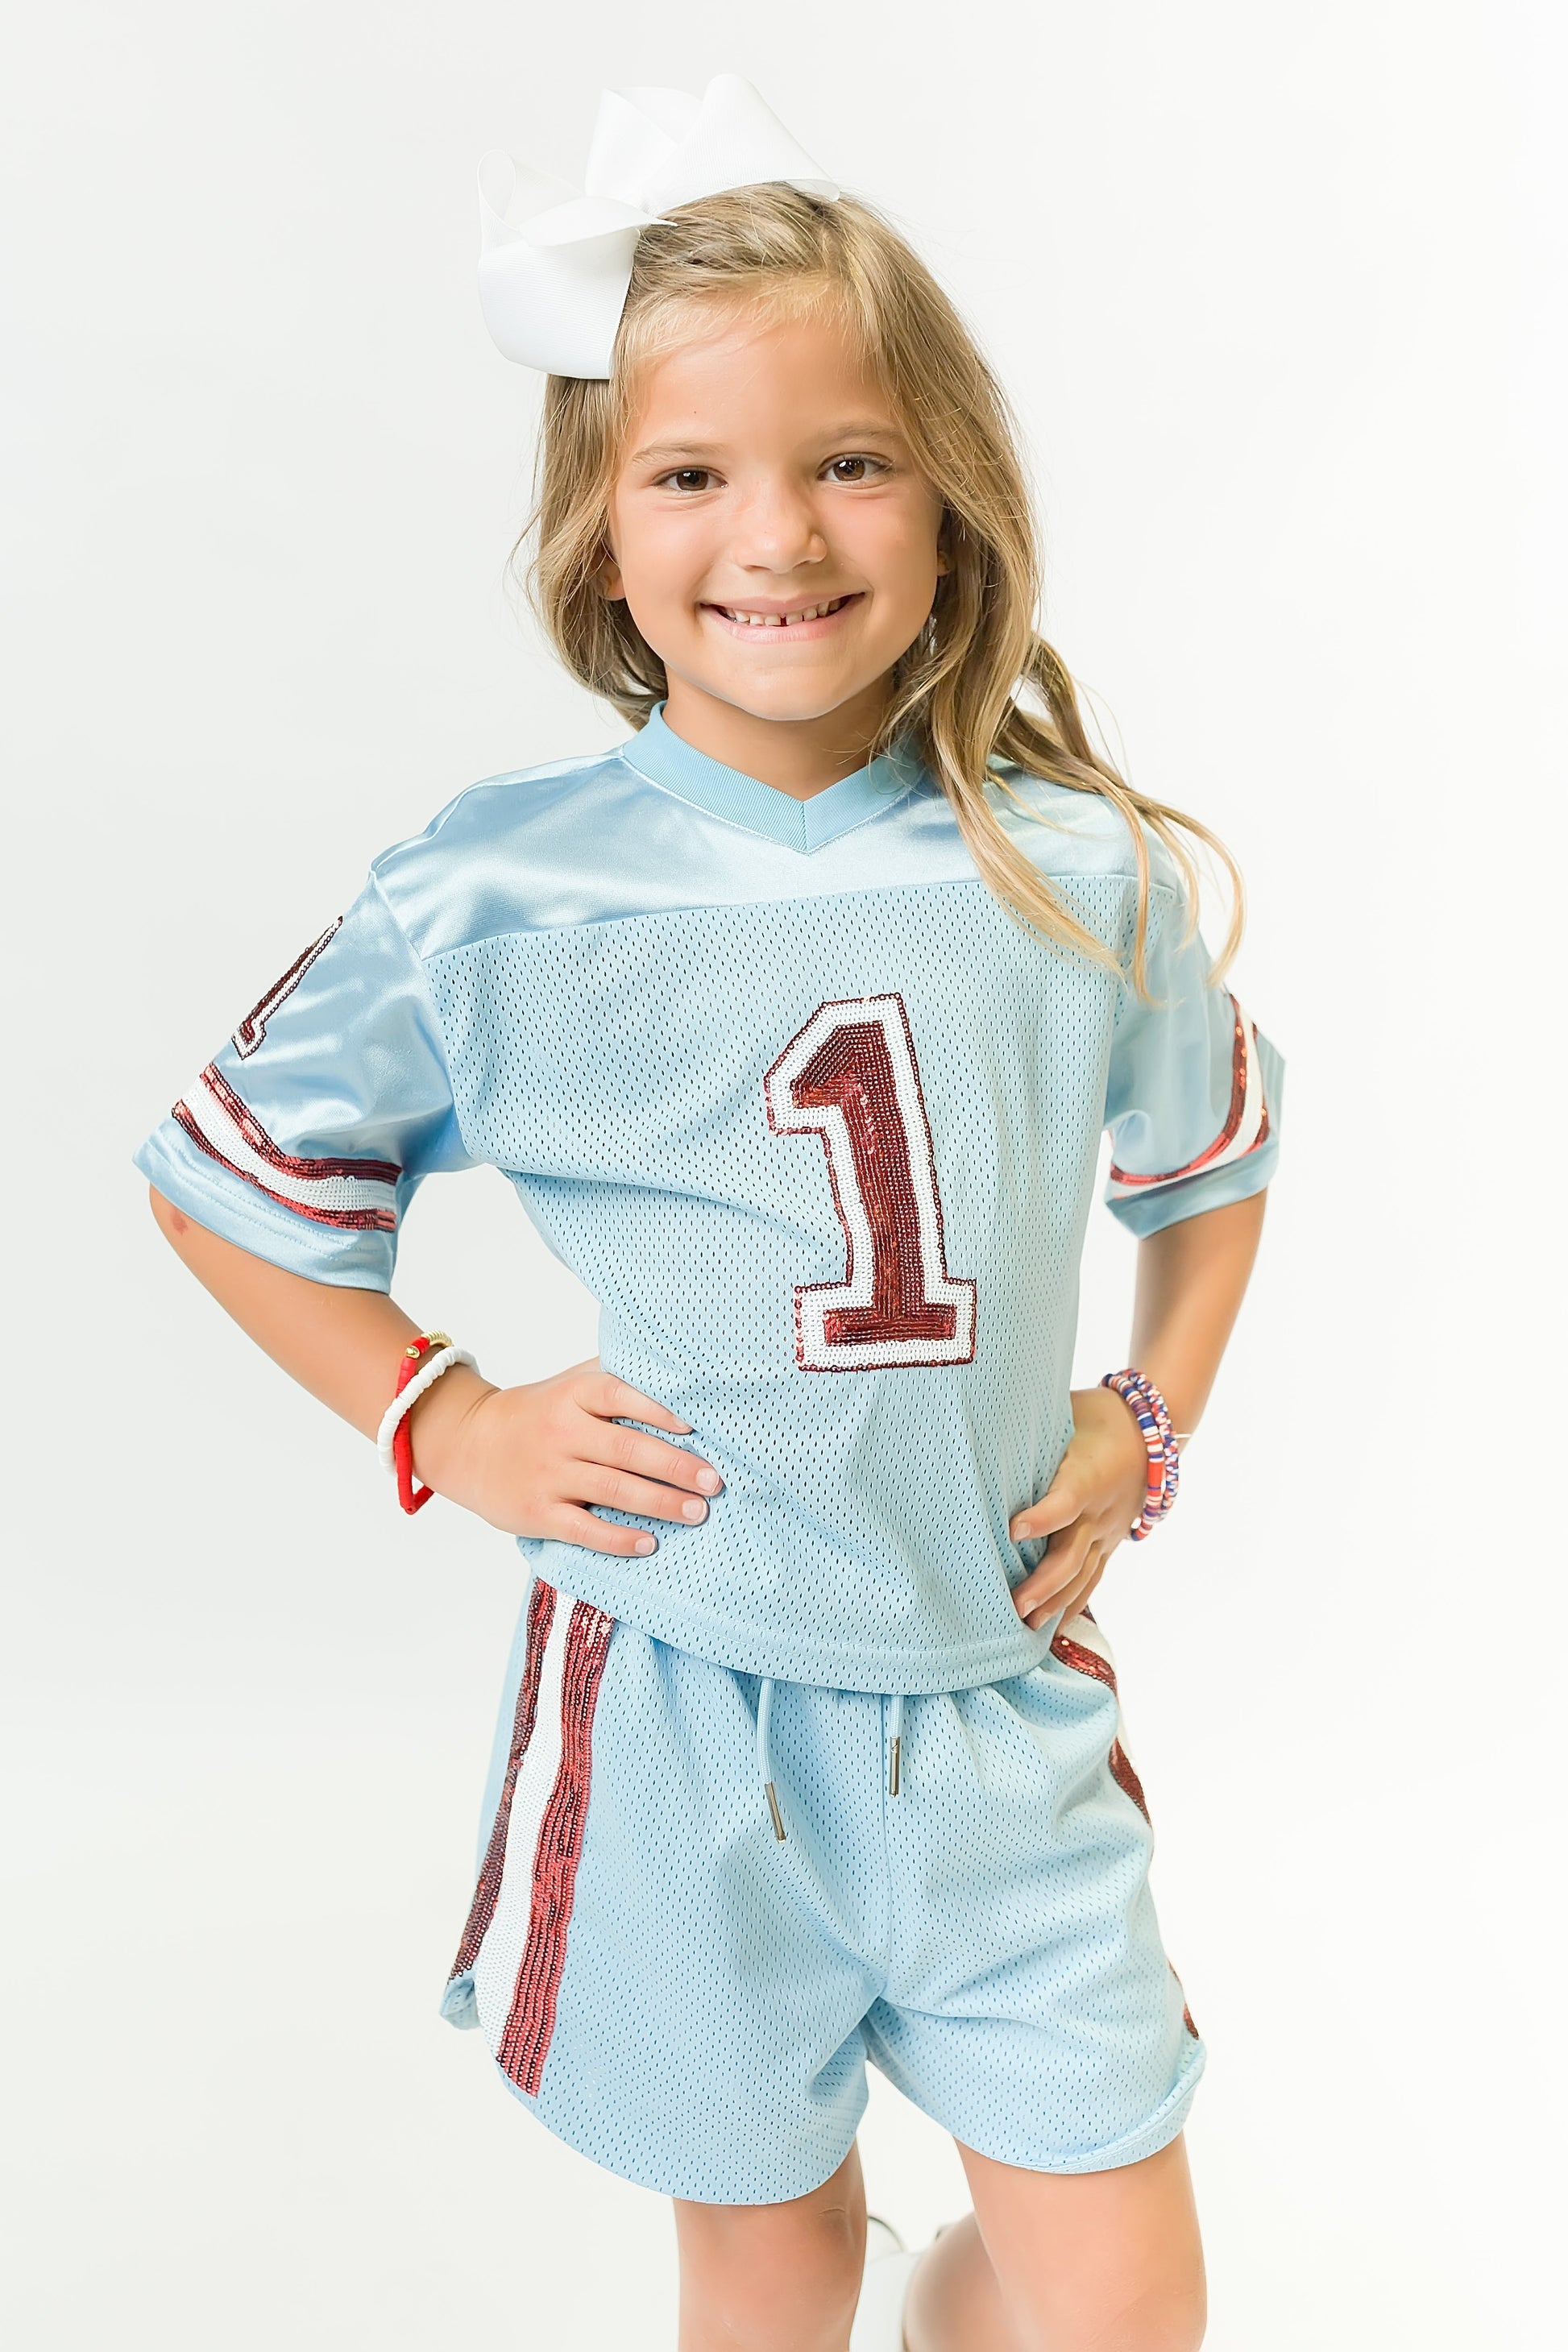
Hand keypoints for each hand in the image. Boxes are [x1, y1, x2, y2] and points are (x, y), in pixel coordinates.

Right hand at [409, 1356, 721, 1554]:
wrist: (467, 1443)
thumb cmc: (537, 1412)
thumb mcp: (569, 1382)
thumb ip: (615, 1374)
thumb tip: (677, 1371)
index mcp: (573, 1394)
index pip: (620, 1394)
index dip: (659, 1409)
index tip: (698, 1426)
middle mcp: (561, 1432)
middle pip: (626, 1449)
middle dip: (675, 1466)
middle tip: (714, 1481)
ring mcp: (548, 1474)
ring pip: (612, 1489)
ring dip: (660, 1502)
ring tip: (698, 1512)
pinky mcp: (537, 1512)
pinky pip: (584, 1529)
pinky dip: (618, 1539)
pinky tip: (648, 1543)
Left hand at [1007, 1386, 1149, 1629]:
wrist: (1151, 1428)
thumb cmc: (1096, 1414)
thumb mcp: (1065, 1410)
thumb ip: (1029, 1427)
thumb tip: (980, 1421)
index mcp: (1088, 1474)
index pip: (1066, 1501)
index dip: (1042, 1518)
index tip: (1012, 1530)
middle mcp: (1100, 1509)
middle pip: (1074, 1553)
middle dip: (1044, 1582)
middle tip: (1015, 1603)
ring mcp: (1108, 1531)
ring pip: (1084, 1574)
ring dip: (1056, 1602)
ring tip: (1028, 1625)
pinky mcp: (1110, 1542)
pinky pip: (1093, 1578)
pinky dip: (1073, 1604)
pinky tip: (1053, 1629)